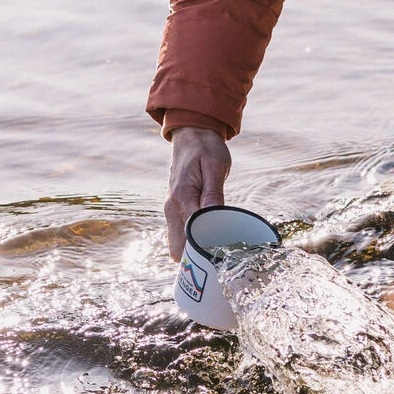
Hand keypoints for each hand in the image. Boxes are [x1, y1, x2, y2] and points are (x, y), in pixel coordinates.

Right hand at [165, 127, 231, 259]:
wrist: (192, 136)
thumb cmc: (206, 149)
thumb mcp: (216, 166)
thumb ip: (214, 193)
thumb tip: (214, 217)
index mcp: (182, 196)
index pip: (190, 233)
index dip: (205, 246)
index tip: (222, 254)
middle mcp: (171, 207)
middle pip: (178, 248)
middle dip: (196, 256)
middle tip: (221, 257)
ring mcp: (171, 210)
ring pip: (178, 244)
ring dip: (194, 249)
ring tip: (218, 249)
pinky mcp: (175, 210)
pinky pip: (181, 234)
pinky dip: (192, 240)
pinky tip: (211, 238)